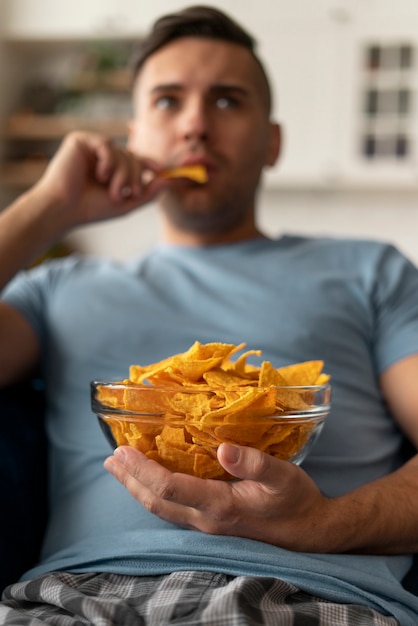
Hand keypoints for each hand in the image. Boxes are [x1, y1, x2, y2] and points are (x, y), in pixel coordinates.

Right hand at [32, 131, 169, 229]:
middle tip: (130, 194)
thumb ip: (148, 193)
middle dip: (135, 177)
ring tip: (111, 190)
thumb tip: (170, 181)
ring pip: (122, 152)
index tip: (161, 169)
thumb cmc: (91, 209)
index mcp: (111, 170)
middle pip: (132, 157)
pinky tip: (100, 175)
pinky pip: (106, 144)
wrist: (65, 209)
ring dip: (122, 174)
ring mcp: (91, 148)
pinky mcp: (80, 141)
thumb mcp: (127, 204)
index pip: (135, 161)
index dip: (150, 163)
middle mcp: (102, 157)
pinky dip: (108, 161)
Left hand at [104, 443, 332, 551]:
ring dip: (137, 487)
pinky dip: (154, 492)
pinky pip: (173, 508)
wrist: (311, 531)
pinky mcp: (212, 522)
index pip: (169, 488)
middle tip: (110, 458)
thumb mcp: (283, 476)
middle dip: (130, 480)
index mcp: (219, 506)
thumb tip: (223, 448)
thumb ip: (254, 463)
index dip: (142, 469)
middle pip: (156, 501)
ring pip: (162, 508)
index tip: (122, 449)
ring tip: (120, 469)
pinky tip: (152, 481)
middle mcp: (206, 519)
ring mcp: (207, 524)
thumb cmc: (297, 501)